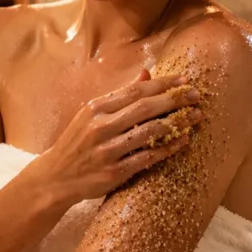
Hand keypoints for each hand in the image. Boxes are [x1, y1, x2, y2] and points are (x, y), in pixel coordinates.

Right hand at [34, 68, 203, 204]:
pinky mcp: (114, 172)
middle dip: (175, 99)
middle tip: (197, 95)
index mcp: (96, 108)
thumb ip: (120, 96)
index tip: (184, 80)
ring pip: (149, 132)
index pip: (135, 91)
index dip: (163, 84)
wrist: (55, 177)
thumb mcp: (91, 114)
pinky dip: (168, 148)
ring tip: (195, 116)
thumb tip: (146, 74)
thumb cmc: (77, 142)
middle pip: (145, 108)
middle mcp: (100, 126)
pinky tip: (183, 140)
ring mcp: (107, 150)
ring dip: (177, 123)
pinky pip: (147, 157)